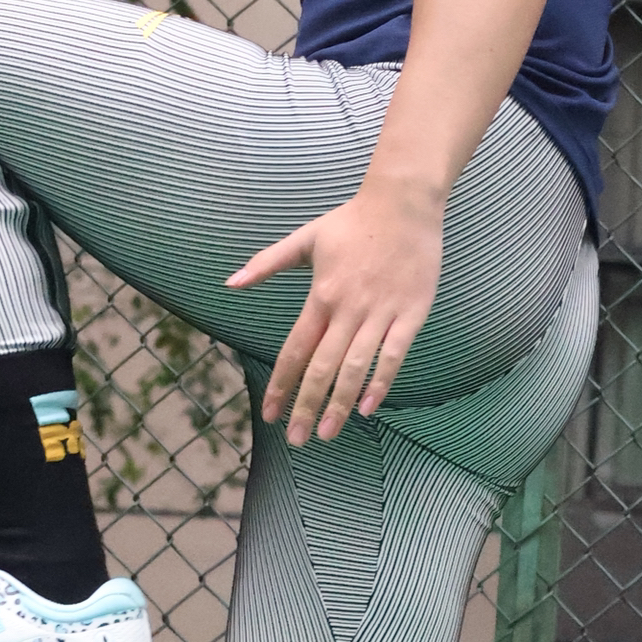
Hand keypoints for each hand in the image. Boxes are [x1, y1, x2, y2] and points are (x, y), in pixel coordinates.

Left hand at [226, 180, 444, 443]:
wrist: (403, 202)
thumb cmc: (353, 221)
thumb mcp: (305, 239)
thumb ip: (267, 263)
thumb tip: (230, 283)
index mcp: (321, 295)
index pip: (295, 349)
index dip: (281, 384)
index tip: (271, 413)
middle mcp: (348, 308)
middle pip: (321, 367)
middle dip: (306, 406)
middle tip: (297, 439)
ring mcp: (381, 312)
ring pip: (355, 367)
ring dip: (338, 403)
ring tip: (326, 433)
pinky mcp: (411, 313)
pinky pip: (394, 354)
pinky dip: (380, 382)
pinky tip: (368, 408)